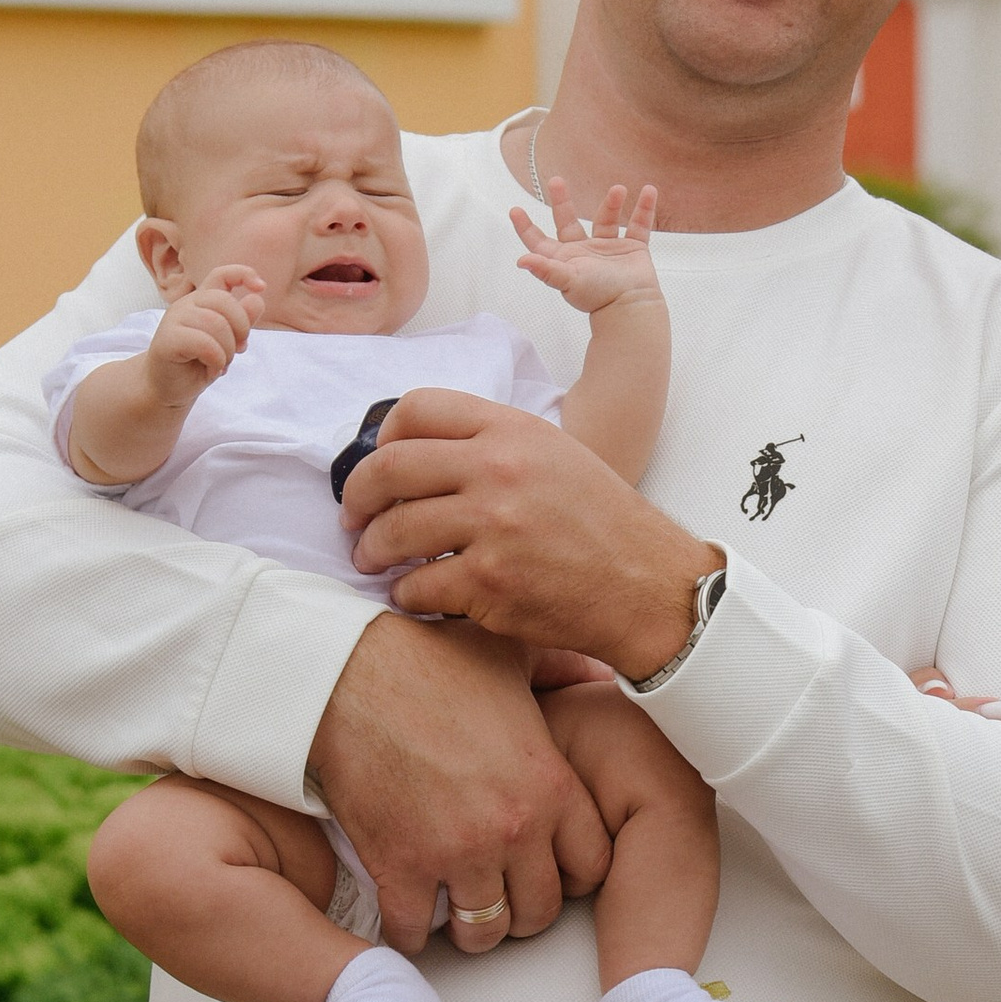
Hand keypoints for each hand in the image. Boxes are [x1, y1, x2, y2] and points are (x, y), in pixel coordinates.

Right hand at [148, 270, 265, 407]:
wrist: (168, 387)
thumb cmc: (198, 363)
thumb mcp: (228, 342)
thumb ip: (242, 320)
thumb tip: (257, 298)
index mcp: (203, 300)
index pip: (222, 274)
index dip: (244, 274)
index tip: (260, 287)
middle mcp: (187, 304)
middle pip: (225, 301)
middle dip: (241, 329)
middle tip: (237, 351)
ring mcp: (174, 319)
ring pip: (216, 324)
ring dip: (227, 350)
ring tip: (221, 364)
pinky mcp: (168, 339)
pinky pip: (205, 343)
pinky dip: (216, 360)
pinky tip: (212, 370)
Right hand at [309, 615, 609, 951]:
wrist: (345, 673)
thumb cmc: (428, 660)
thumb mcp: (511, 654)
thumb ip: (562, 670)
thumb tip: (598, 674)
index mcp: (550, 785)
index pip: (593, 866)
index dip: (574, 872)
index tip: (550, 867)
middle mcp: (514, 830)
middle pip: (540, 912)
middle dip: (523, 907)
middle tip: (502, 893)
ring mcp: (457, 854)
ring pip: (484, 933)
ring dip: (471, 926)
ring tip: (457, 905)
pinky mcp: (400, 868)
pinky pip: (415, 933)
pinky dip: (409, 930)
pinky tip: (406, 909)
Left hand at [343, 388, 721, 676]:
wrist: (648, 585)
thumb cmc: (602, 523)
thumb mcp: (554, 455)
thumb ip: (492, 445)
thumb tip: (418, 451)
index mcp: (512, 429)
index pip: (416, 408)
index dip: (382, 436)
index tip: (378, 462)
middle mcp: (499, 469)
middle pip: (389, 468)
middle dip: (357, 497)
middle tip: (353, 517)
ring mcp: (493, 526)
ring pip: (393, 531)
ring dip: (372, 551)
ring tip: (373, 559)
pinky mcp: (489, 581)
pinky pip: (416, 585)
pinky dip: (406, 593)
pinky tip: (414, 593)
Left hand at [512, 177, 663, 313]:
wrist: (632, 305)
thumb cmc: (599, 296)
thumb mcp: (568, 280)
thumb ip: (546, 269)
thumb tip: (521, 261)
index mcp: (565, 259)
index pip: (540, 241)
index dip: (526, 228)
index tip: (514, 210)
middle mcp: (584, 251)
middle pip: (568, 221)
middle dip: (562, 202)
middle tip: (556, 181)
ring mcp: (609, 248)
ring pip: (607, 219)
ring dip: (612, 203)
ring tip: (618, 189)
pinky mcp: (633, 248)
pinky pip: (639, 225)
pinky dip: (645, 209)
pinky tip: (649, 192)